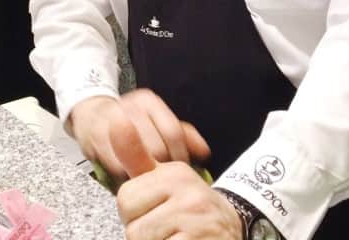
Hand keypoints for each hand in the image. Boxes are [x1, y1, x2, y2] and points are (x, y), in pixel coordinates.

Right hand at [69, 89, 209, 182]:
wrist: (92, 116)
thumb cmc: (129, 122)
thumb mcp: (156, 120)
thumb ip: (183, 135)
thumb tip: (204, 152)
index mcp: (149, 102)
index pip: (173, 132)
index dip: (179, 156)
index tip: (180, 168)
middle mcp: (130, 108)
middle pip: (157, 147)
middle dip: (162, 167)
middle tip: (163, 178)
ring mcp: (112, 122)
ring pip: (137, 157)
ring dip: (143, 173)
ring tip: (147, 180)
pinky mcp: (95, 138)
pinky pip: (116, 164)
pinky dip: (124, 174)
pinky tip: (128, 175)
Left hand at [112, 114, 241, 239]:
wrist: (231, 230)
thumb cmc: (189, 208)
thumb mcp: (163, 181)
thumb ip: (135, 156)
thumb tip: (117, 120)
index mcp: (174, 173)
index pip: (125, 198)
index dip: (134, 213)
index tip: (156, 211)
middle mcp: (188, 191)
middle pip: (133, 225)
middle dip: (144, 234)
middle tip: (167, 230)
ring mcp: (197, 218)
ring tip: (176, 238)